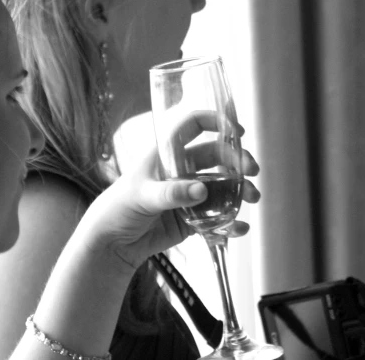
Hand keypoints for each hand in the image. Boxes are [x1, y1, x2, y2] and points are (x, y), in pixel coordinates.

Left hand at [78, 112, 259, 272]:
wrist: (111, 243)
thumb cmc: (118, 209)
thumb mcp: (141, 196)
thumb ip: (171, 193)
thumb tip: (201, 190)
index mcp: (166, 154)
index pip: (193, 126)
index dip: (216, 122)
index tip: (237, 131)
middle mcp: (181, 170)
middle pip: (217, 156)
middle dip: (238, 161)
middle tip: (252, 172)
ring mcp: (189, 193)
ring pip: (223, 186)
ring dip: (241, 190)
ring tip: (251, 199)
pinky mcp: (194, 218)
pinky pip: (218, 216)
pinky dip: (231, 221)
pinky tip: (238, 228)